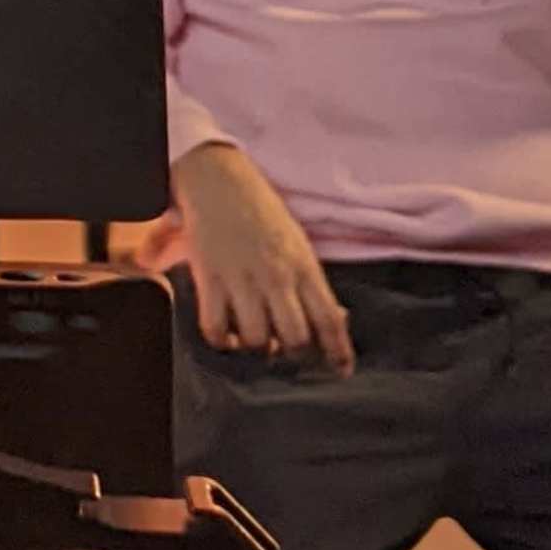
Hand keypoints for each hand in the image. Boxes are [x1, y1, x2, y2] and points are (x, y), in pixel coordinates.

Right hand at [169, 140, 352, 366]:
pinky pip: (215, 326)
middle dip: (293, 354)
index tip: (341, 370)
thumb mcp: (298, 244)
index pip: (329, 319)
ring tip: (253, 342)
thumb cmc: (261, 211)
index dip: (338, 351)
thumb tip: (336, 319)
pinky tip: (225, 335)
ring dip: (255, 348)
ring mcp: (242, 277)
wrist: (218, 179)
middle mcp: (276, 275)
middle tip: (286, 352)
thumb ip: (312, 283)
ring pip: (256, 338)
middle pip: (294, 337)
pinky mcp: (209, 276)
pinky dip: (221, 340)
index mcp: (303, 265)